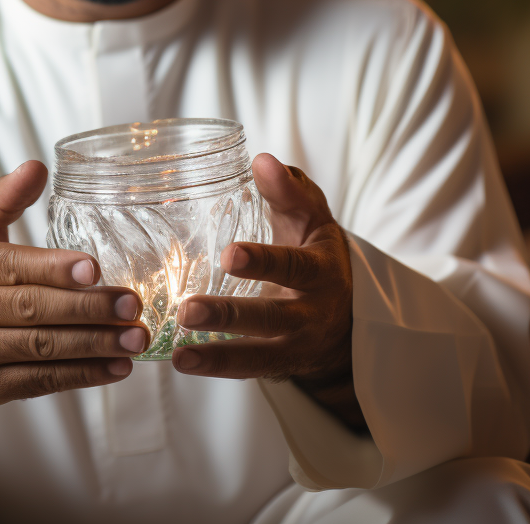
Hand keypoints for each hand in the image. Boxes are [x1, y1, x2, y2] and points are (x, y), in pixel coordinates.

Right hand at [0, 161, 146, 453]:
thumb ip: (4, 198)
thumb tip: (37, 167)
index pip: (10, 266)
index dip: (54, 269)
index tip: (95, 269)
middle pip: (30, 310)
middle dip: (87, 309)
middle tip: (131, 305)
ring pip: (40, 350)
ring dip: (94, 345)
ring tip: (135, 338)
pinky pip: (40, 382)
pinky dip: (82, 375)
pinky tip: (115, 366)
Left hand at [173, 154, 360, 425]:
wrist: (349, 315)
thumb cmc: (317, 252)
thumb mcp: (312, 219)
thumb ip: (289, 190)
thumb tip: (262, 159)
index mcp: (319, 270)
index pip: (291, 265)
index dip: (262, 261)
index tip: (229, 255)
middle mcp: (310, 312)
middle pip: (270, 317)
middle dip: (230, 315)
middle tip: (189, 310)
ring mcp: (294, 344)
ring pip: (258, 352)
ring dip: (217, 352)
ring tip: (180, 349)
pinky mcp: (278, 364)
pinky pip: (248, 369)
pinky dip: (214, 367)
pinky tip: (181, 361)